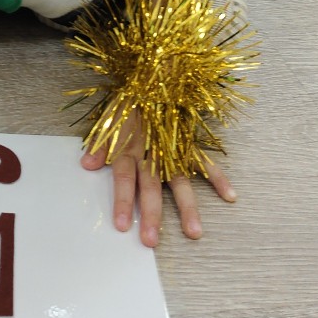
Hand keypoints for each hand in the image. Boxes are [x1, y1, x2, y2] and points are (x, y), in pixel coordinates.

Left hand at [80, 110, 235, 245]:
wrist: (153, 77)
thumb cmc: (128, 103)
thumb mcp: (108, 121)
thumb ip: (99, 144)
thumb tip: (87, 165)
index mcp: (129, 148)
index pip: (124, 179)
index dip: (122, 201)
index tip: (121, 226)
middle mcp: (151, 153)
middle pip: (151, 187)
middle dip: (151, 214)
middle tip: (151, 241)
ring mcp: (173, 150)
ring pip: (180, 182)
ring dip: (187, 207)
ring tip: (194, 232)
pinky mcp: (188, 144)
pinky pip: (205, 162)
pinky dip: (218, 177)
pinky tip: (230, 196)